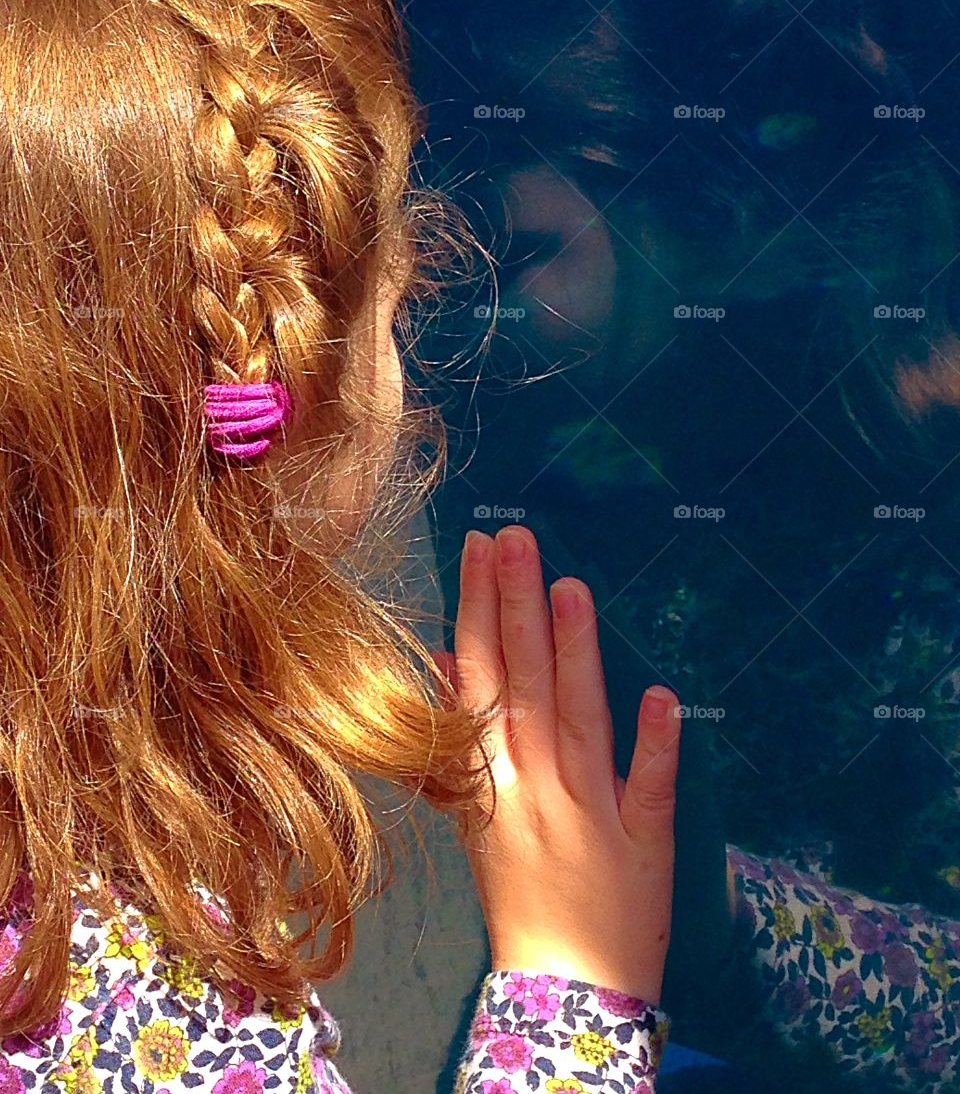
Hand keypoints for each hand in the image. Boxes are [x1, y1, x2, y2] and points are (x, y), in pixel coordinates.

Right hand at [441, 523, 680, 1004]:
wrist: (563, 990)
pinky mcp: (643, 842)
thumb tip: (448, 660)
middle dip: (517, 608)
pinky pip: (649, 790)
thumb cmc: (519, 895)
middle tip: (514, 538)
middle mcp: (536, 789)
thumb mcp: (476, 816)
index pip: (480, 681)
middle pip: (524, 686)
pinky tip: (664, 695)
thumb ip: (464, 741)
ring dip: (577, 655)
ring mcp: (591, 814)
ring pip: (580, 722)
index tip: (477, 550)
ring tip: (571, 587)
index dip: (479, 612)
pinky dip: (656, 746)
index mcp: (491, 783)